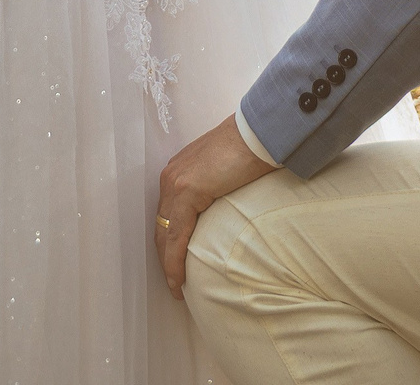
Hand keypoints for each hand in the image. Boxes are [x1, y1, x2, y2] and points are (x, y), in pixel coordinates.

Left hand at [154, 114, 276, 299]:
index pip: (168, 213)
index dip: (169, 240)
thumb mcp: (227, 172)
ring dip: (168, 263)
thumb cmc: (251, 148)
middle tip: (174, 281)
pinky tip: (179, 280)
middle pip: (161, 225)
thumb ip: (218, 189)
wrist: (258, 132)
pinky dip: (175, 260)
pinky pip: (176, 235)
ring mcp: (176, 182)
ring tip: (176, 287)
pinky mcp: (187, 190)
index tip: (175, 261)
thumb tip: (225, 207)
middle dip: (164, 255)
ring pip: (165, 233)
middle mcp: (171, 176)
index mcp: (180, 171)